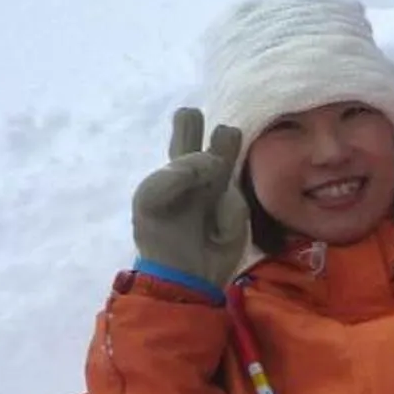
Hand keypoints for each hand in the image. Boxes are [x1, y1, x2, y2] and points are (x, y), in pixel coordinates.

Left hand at [130, 108, 249, 293]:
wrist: (183, 274)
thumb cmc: (160, 233)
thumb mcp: (152, 197)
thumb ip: (178, 172)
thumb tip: (214, 162)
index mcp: (176, 166)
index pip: (186, 127)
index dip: (190, 123)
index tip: (193, 118)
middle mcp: (204, 171)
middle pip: (218, 137)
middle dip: (221, 135)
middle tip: (223, 131)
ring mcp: (225, 189)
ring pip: (232, 162)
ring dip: (226, 152)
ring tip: (222, 151)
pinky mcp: (241, 211)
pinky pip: (235, 200)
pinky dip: (225, 212)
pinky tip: (215, 230)